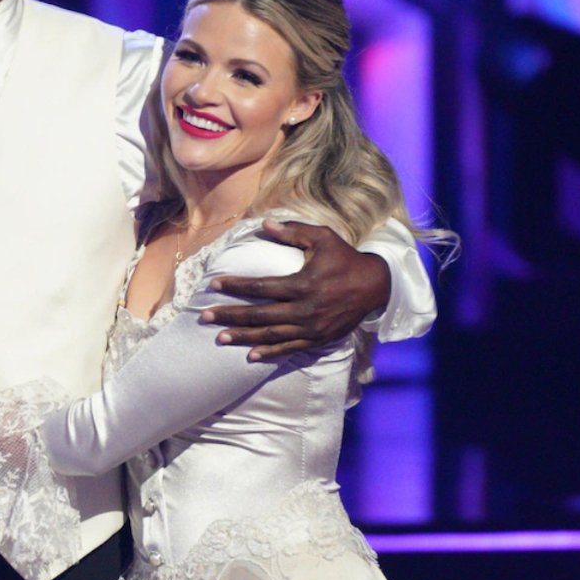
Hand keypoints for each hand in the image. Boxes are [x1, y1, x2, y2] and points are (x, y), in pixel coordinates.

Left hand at [201, 220, 389, 360]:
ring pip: (270, 335)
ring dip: (244, 337)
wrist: (374, 286)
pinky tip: (251, 355)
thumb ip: (293, 231)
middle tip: (205, 317)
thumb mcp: (322, 238)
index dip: (235, 286)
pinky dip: (270, 352)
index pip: (261, 287)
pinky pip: (290, 349)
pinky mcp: (318, 339)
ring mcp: (311, 328)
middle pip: (259, 315)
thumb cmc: (344, 258)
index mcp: (303, 284)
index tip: (214, 285)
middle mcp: (304, 309)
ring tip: (220, 338)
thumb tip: (264, 223)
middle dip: (230, 316)